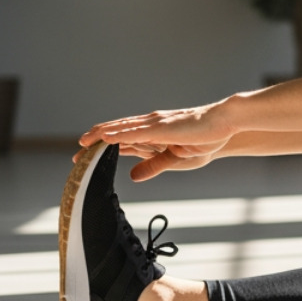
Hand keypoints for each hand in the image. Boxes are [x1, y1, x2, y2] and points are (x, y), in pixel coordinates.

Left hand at [77, 102, 237, 180]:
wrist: (225, 125)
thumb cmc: (206, 140)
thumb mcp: (175, 160)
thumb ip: (153, 165)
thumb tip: (132, 176)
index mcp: (154, 133)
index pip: (123, 139)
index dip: (104, 147)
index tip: (87, 156)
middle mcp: (151, 125)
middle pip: (117, 132)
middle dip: (95, 142)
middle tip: (76, 153)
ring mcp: (155, 124)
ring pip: (121, 128)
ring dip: (101, 135)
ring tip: (83, 142)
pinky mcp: (162, 127)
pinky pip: (135, 130)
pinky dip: (119, 133)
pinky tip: (105, 137)